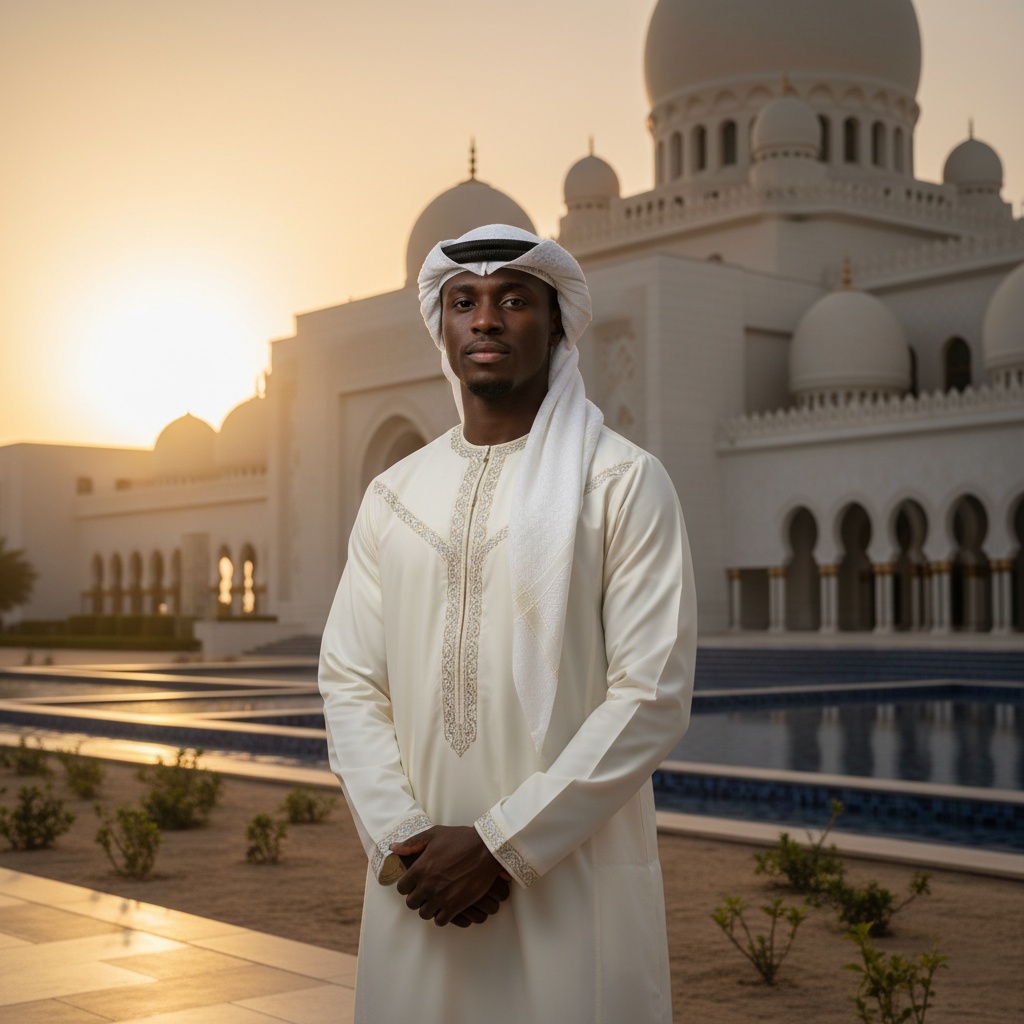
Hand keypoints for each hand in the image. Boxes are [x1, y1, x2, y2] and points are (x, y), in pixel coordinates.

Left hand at [390, 825, 508, 926]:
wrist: (486, 848)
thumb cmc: (460, 839)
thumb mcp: (434, 834)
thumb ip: (412, 844)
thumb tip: (393, 848)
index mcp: (420, 868)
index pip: (402, 888)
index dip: (407, 886)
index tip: (415, 883)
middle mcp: (428, 885)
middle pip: (412, 903)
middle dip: (417, 898)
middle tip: (426, 892)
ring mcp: (441, 897)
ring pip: (425, 914)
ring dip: (429, 908)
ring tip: (436, 899)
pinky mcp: (456, 906)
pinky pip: (441, 920)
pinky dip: (442, 916)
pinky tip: (447, 906)